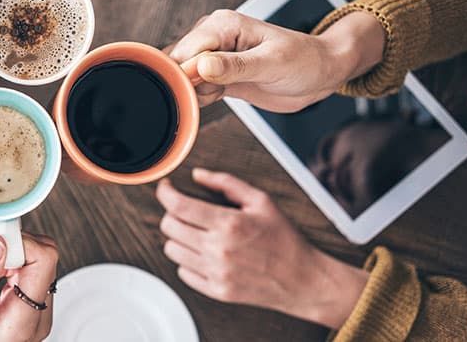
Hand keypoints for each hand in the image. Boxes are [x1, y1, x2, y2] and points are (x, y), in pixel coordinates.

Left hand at [156, 168, 367, 328]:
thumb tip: (198, 175)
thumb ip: (226, 183)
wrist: (302, 279)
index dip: (165, 193)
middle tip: (184, 211)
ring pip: (171, 250)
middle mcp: (219, 249)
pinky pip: (182, 272)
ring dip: (178, 238)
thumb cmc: (284, 239)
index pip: (178, 205)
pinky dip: (187, 261)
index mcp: (229, 224)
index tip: (166, 188)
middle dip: (172, 213)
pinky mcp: (216, 291)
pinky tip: (203, 253)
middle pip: (169, 227)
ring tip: (196, 233)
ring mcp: (216, 272)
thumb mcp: (261, 201)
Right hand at [165, 9, 384, 111]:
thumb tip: (201, 66)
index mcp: (223, 24)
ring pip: (182, 77)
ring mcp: (212, 55)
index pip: (186, 49)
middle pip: (177, 63)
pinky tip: (218, 97)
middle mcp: (213, 36)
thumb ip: (235, 66)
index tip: (198, 91)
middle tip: (214, 94)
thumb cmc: (305, 61)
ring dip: (193, 92)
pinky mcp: (216, 74)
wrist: (321, 73)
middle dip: (186, 84)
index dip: (185, 73)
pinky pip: (194, 87)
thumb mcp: (272, 63)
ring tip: (220, 93)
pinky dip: (199, 98)